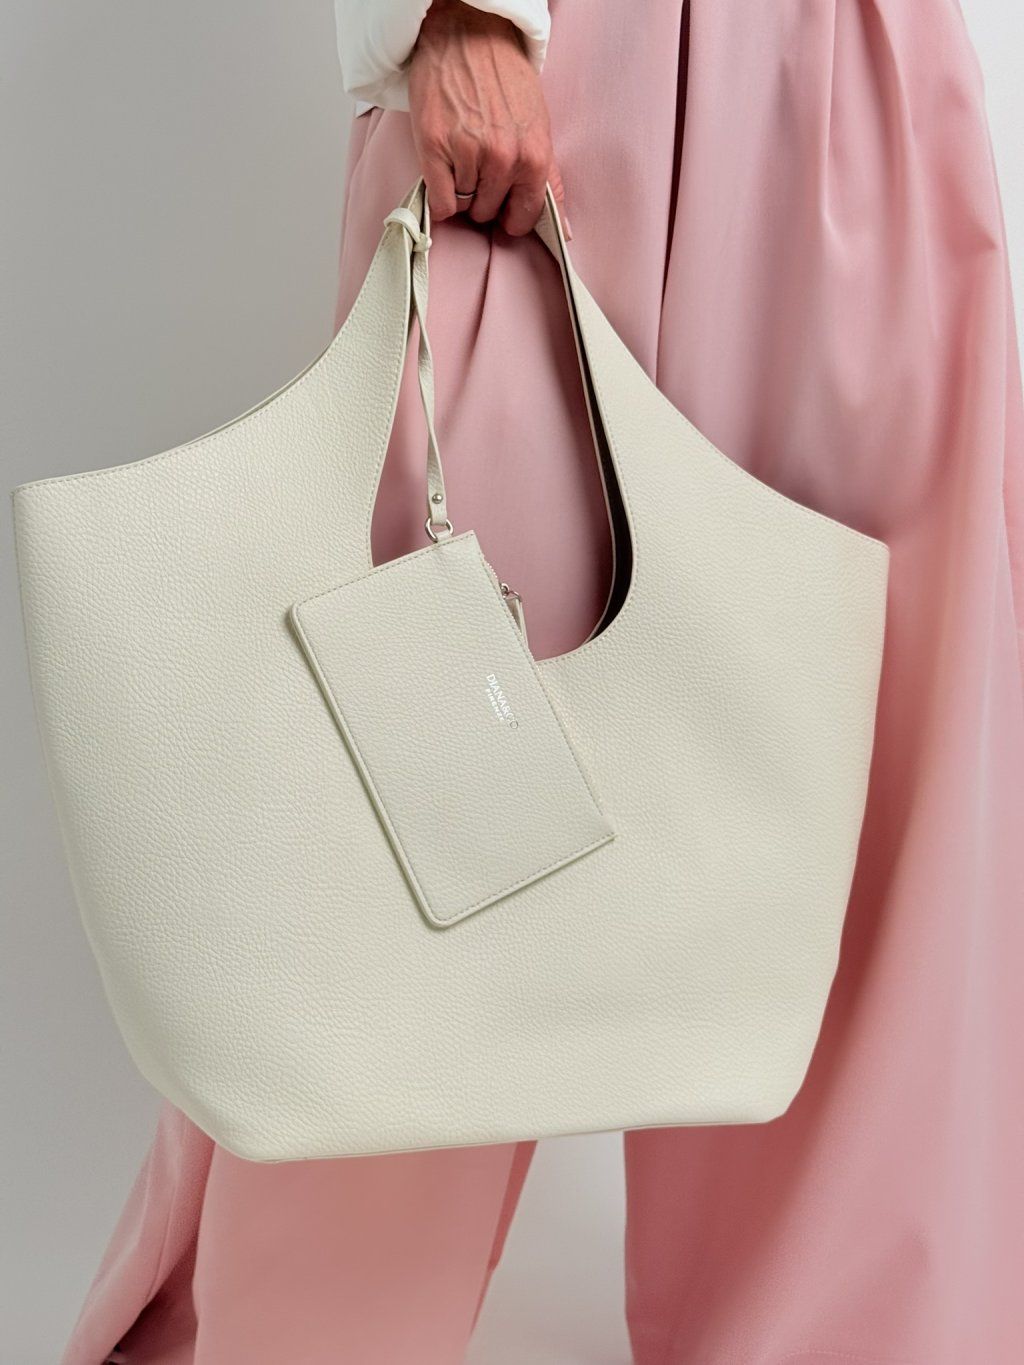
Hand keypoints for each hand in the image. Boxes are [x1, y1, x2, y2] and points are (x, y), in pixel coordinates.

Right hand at [407, 0, 569, 238]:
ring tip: (462, 152)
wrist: (466, 33)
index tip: (503, 204)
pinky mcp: (435, 147)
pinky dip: (439, 194)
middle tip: (478, 163)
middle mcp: (503, 158)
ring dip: (460, 188)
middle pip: (487, 212)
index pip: (523, 217)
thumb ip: (548, 177)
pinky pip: (439, 203)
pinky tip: (444, 168)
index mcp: (534, 156)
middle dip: (482, 196)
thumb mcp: (538, 125)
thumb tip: (563, 228)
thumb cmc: (502, 77)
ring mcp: (467, 153)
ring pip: (462, 206)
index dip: (511, 215)